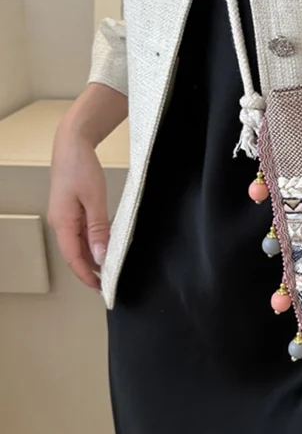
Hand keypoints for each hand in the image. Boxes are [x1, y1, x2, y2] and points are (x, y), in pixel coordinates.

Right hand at [47, 115, 109, 289]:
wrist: (72, 145)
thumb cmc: (82, 168)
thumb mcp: (95, 199)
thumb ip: (98, 229)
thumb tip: (100, 255)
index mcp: (62, 223)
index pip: (73, 258)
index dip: (87, 275)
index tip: (101, 288)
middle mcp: (60, 223)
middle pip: (74, 254)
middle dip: (90, 270)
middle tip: (109, 282)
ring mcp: (64, 217)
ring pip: (78, 244)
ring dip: (92, 257)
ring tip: (110, 268)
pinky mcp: (70, 210)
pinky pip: (81, 232)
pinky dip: (92, 243)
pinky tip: (105, 247)